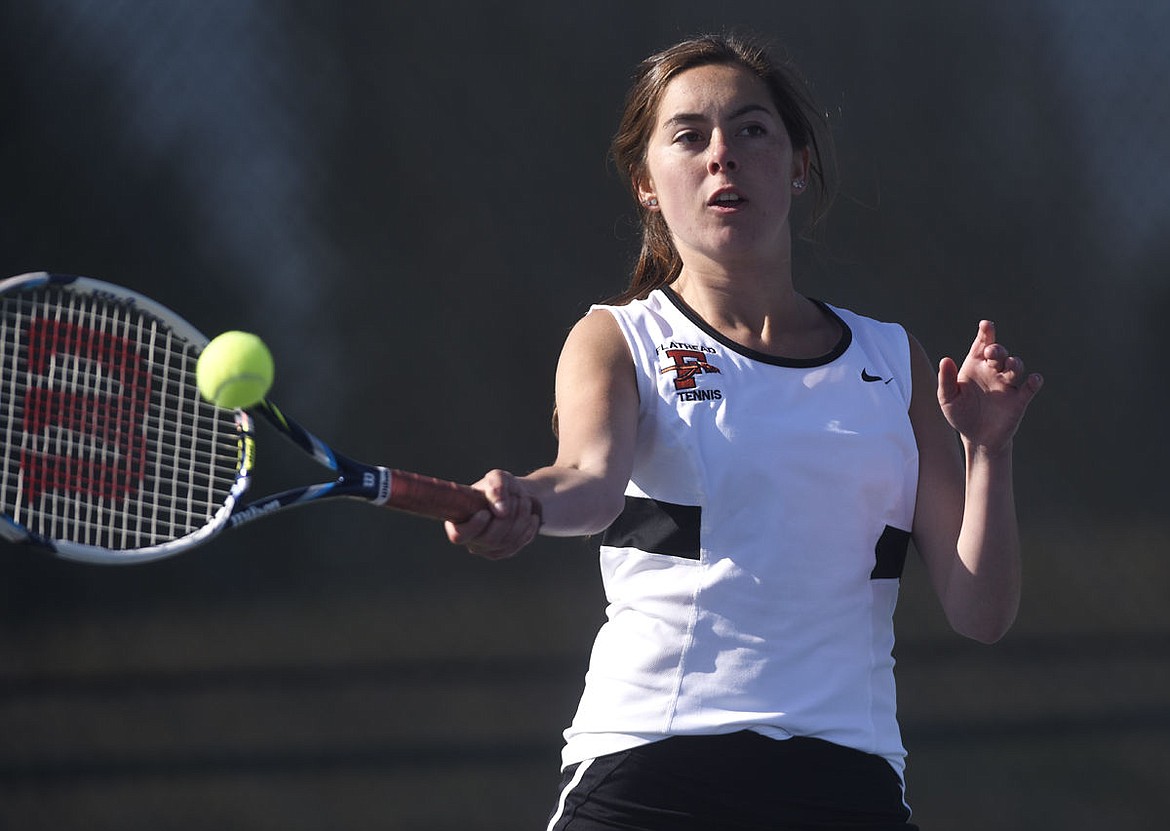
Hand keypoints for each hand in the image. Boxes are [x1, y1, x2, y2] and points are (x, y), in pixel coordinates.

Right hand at [445, 469, 540, 559]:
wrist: (514, 496)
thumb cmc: (499, 486)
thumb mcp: (498, 478)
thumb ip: (497, 488)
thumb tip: (502, 512)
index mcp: (458, 521)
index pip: (458, 535)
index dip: (473, 527)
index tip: (485, 512)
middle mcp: (470, 539)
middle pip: (489, 539)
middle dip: (507, 517)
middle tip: (516, 497)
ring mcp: (487, 549)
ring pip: (505, 543)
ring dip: (520, 520)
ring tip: (524, 501)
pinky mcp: (504, 552)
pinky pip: (517, 545)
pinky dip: (527, 530)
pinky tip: (532, 517)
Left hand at [937, 320, 1042, 453]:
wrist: (976, 438)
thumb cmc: (960, 414)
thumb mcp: (948, 398)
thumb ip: (946, 379)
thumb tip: (945, 359)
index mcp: (976, 366)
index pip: (982, 345)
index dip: (985, 333)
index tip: (986, 325)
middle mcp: (994, 371)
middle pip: (999, 353)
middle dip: (997, 350)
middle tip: (990, 352)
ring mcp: (1008, 384)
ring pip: (1016, 367)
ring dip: (1015, 363)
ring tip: (1010, 363)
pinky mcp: (1019, 400)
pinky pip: (1029, 388)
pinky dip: (1034, 382)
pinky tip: (1034, 380)